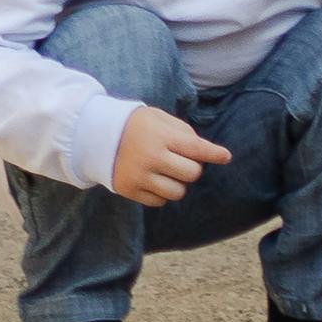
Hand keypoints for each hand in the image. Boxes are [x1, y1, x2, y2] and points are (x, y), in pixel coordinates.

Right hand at [109, 104, 228, 206]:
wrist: (96, 136)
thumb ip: (184, 132)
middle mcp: (151, 158)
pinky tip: (154, 180)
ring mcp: (139, 177)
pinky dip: (162, 194)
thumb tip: (205, 152)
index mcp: (162, 137)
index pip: (196, 148)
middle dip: (192, 168)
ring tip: (168, 172)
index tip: (225, 157)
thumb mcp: (160, 119)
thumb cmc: (136, 125)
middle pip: (192, 174)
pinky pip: (159, 202)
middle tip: (182, 161)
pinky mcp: (129, 190)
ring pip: (177, 192)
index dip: (214, 153)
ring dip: (178, 184)